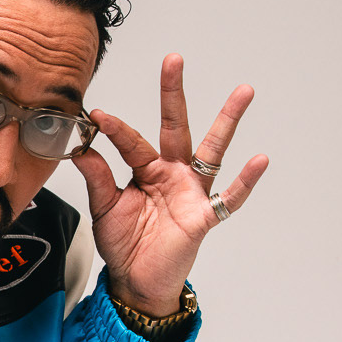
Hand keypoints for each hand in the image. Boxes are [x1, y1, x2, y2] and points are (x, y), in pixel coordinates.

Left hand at [76, 55, 265, 316]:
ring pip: (212, 150)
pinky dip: (245, 180)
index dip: (115, 129)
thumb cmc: (123, 243)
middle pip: (175, 127)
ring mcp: (191, 192)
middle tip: (173, 60)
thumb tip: (81, 149)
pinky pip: (229, 198)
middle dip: (174, 94)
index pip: (132, 141)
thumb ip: (97, 178)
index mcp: (146, 169)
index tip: (97, 115)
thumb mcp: (104, 208)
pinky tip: (259, 159)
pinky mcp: (203, 216)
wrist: (135, 281)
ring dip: (228, 121)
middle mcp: (172, 173)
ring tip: (243, 92)